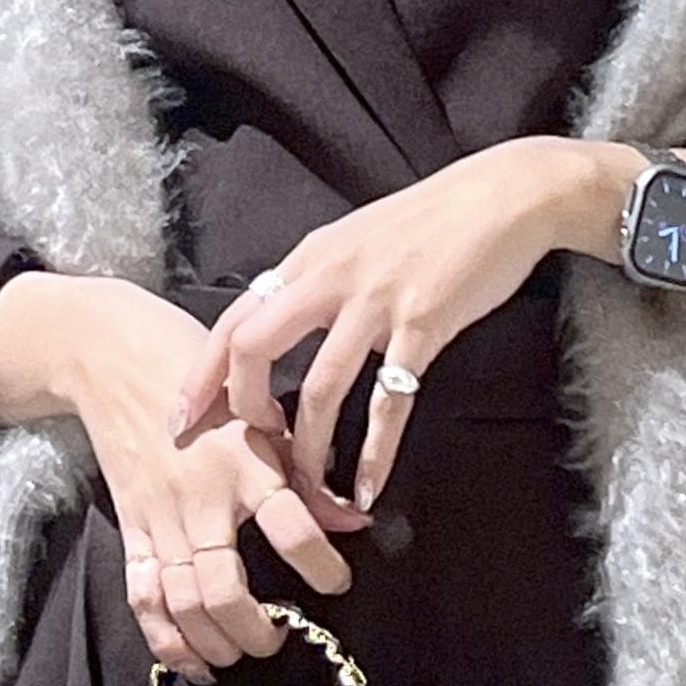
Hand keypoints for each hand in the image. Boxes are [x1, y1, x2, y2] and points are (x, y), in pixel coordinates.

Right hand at [56, 277, 364, 682]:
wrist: (113, 358)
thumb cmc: (199, 371)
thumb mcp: (262, 408)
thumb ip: (305, 471)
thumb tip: (351, 520)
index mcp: (244, 460)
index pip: (292, 528)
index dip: (322, 566)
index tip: (338, 582)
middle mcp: (200, 498)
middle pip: (225, 590)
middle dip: (255, 629)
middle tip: (279, 635)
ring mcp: (159, 519)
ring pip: (183, 605)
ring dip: (216, 642)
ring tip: (242, 651)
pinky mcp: (129, 530)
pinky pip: (144, 598)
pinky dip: (167, 640)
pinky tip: (195, 661)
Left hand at [165, 141, 558, 518]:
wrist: (503, 194)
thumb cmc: (433, 220)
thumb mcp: (356, 239)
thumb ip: (319, 280)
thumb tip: (288, 323)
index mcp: (308, 260)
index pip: (233, 319)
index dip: (201, 374)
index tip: (182, 420)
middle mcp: (329, 278)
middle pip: (253, 348)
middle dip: (242, 410)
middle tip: (251, 456)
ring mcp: (375, 301)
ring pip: (321, 387)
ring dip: (311, 449)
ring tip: (312, 491)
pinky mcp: (423, 324)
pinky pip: (391, 401)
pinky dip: (376, 452)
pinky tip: (370, 486)